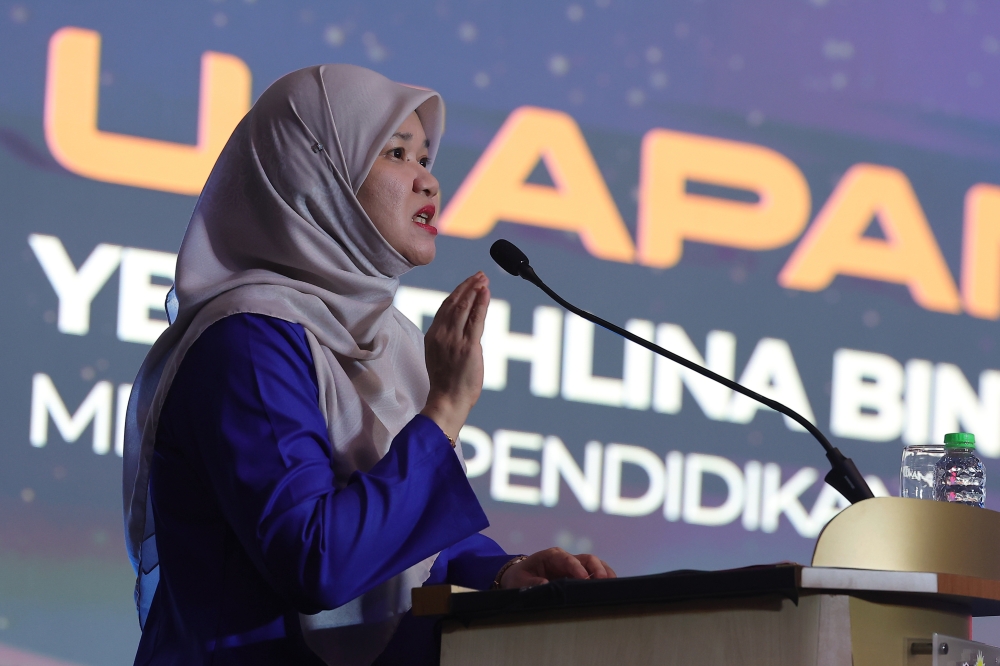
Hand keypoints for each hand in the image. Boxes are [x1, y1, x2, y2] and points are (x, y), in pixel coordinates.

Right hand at [420, 272, 489, 439]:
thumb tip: (463, 327)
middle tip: (480, 274)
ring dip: (475, 290)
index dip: (458, 292)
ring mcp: (454, 340)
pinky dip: (481, 304)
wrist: (447, 401)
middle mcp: (442, 334)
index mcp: (433, 335)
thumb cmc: (446, 384)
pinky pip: (475, 320)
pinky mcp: (468, 347)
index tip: (469, 282)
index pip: (446, 307)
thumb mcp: (442, 356)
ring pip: (464, 308)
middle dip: (468, 286)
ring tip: (484, 278)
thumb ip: (449, 339)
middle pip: (455, 302)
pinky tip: (486, 292)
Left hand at [499, 548, 616, 588]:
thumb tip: (546, 585)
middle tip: (603, 581)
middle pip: (587, 559)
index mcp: (551, 556)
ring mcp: (574, 566)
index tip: (583, 578)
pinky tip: (611, 587)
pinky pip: (595, 573)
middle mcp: (566, 559)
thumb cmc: (519, 578)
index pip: (567, 559)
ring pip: (595, 564)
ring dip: (605, 572)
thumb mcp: (519, 580)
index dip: (576, 568)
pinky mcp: (579, 575)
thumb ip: (531, 582)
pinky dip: (604, 578)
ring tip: (612, 584)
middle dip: (596, 569)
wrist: (520, 578)